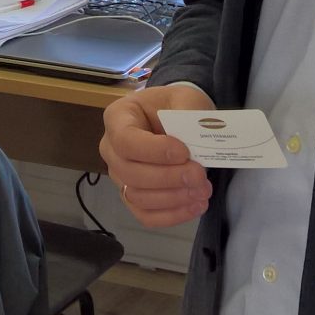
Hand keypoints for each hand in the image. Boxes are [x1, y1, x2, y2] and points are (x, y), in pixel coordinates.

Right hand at [99, 83, 215, 227]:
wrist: (177, 119)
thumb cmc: (175, 106)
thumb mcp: (185, 98)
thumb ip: (188, 114)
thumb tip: (194, 142)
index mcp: (118, 118)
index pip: (126, 140)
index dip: (154, 151)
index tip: (184, 152)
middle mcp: (111, 149)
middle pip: (130, 173)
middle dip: (168, 178)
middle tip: (200, 175)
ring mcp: (120, 176)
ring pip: (137, 197)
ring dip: (173, 198)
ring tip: (203, 191)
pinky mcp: (133, 198)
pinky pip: (146, 215)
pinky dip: (171, 215)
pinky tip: (195, 206)